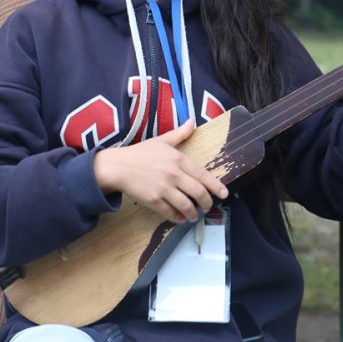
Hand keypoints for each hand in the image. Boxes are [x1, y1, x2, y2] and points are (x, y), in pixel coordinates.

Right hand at [93, 119, 228, 223]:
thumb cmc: (140, 153)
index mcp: (178, 159)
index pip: (203, 175)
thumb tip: (192, 123)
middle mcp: (174, 174)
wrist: (118, 166)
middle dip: (207, 203)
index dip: (216, 186)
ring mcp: (164, 189)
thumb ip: (179, 134)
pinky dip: (178, 218)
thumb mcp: (161, 141)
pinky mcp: (154, 201)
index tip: (224, 194)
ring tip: (194, 216)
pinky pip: (171, 213)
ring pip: (186, 206)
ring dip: (193, 214)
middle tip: (208, 207)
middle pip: (198, 193)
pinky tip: (180, 218)